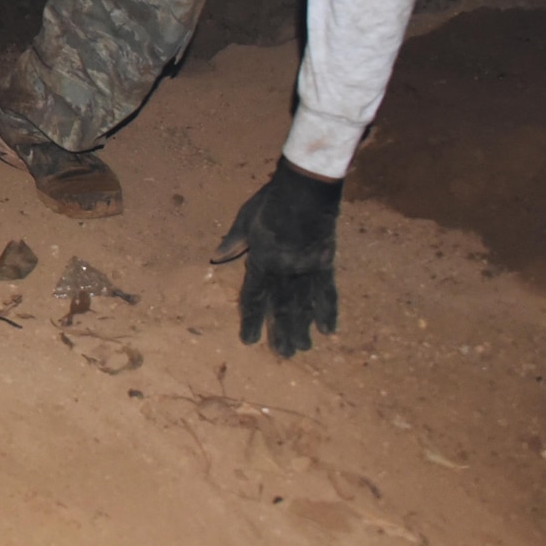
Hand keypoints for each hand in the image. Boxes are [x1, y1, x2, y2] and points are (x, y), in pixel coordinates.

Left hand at [214, 159, 340, 357]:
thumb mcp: (245, 219)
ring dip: (303, 329)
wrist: (306, 191)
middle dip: (280, 333)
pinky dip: (329, 311)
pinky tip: (329, 329)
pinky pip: (327, 292)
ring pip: (304, 306)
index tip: (248, 340)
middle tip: (282, 354)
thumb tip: (216, 257)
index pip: (252, 298)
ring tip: (302, 349)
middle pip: (281, 308)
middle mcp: (283, 272)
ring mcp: (306, 270)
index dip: (250, 320)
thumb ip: (233, 241)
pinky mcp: (325, 264)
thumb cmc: (271, 202)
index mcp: (261, 262)